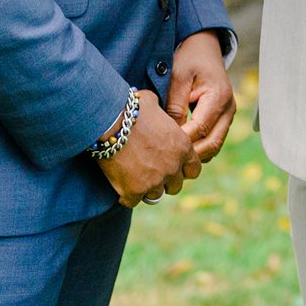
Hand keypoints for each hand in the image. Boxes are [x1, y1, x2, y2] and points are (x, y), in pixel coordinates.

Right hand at [97, 91, 192, 206]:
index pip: (194, 170)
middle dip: (165, 181)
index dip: (182, 169)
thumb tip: (154, 107)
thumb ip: (160, 113)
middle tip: (151, 173)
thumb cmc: (131, 108)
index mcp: (183, 147)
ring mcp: (155, 181)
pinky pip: (132, 201)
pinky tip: (120, 187)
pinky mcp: (135, 190)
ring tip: (134, 179)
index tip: (171, 166)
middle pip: (176, 186)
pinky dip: (126, 196)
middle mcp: (173, 166)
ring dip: (146, 189)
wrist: (111, 121)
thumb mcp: (153, 104)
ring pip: (156, 195)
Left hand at [166, 30, 235, 170]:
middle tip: (166, 161)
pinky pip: (213, 140)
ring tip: (171, 158)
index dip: (182, 141)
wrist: (204, 48)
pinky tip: (180, 148)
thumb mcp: (178, 78)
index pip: (201, 128)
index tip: (161, 147)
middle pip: (212, 144)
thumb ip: (175, 106)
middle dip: (190, 155)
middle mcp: (229, 109)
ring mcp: (228, 115)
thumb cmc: (189, 60)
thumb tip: (171, 135)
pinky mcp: (223, 119)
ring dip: (195, 154)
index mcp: (219, 97)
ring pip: (214, 146)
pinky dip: (199, 148)